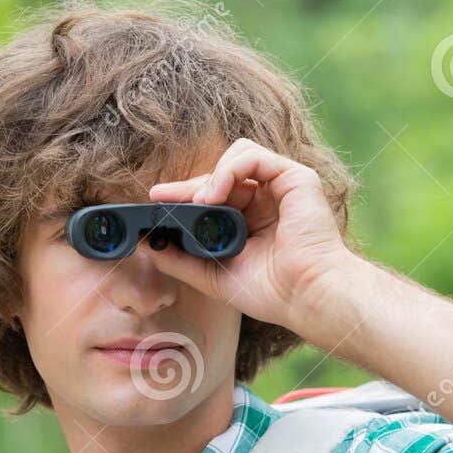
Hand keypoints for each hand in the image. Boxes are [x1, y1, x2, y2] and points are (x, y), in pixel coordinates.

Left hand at [147, 138, 361, 336]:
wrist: (305, 297)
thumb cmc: (271, 292)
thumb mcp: (212, 275)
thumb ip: (180, 260)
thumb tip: (147, 244)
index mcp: (250, 220)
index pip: (211, 195)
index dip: (182, 197)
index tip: (154, 203)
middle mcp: (265, 199)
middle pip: (218, 176)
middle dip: (186, 187)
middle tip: (161, 198)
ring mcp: (280, 186)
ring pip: (235, 157)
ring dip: (209, 177)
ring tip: (198, 204)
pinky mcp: (294, 177)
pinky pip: (253, 156)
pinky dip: (228, 170)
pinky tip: (215, 196)